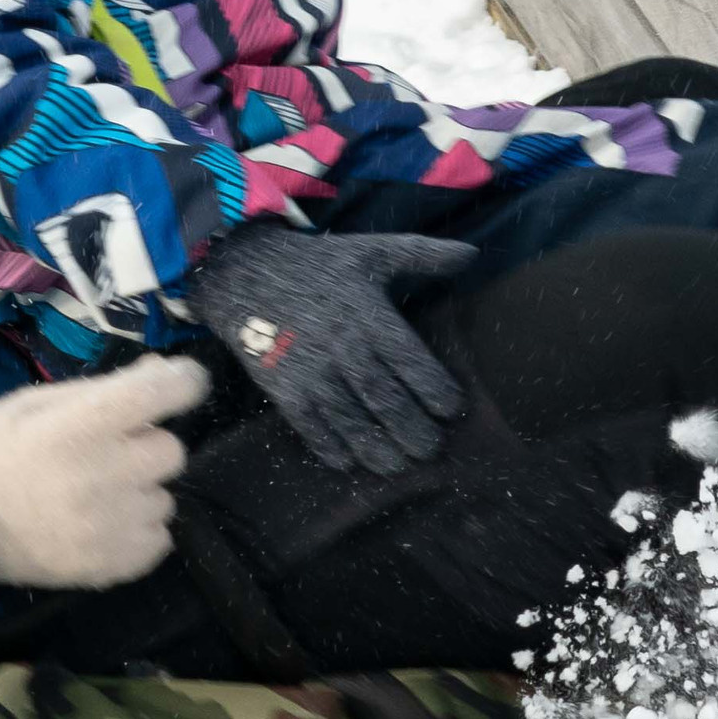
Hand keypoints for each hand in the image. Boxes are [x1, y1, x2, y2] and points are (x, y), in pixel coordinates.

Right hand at [0, 355, 209, 590]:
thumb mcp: (37, 402)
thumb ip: (103, 388)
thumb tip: (162, 370)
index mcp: (82, 426)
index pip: (162, 392)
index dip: (183, 380)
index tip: (182, 380)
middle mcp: (105, 475)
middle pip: (171, 451)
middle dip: (146, 446)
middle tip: (111, 451)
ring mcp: (112, 525)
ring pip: (164, 498)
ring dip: (141, 492)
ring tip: (98, 494)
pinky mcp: (115, 565)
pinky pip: (159, 539)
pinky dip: (138, 529)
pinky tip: (103, 522)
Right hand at [190, 222, 476, 474]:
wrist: (243, 271)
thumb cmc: (318, 264)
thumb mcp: (371, 251)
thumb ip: (424, 254)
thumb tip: (474, 252)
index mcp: (368, 314)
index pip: (410, 361)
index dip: (435, 390)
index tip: (453, 410)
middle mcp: (341, 345)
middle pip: (384, 399)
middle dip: (412, 429)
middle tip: (432, 450)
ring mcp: (309, 370)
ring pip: (350, 419)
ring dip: (377, 448)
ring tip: (400, 466)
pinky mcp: (281, 387)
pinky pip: (309, 426)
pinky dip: (329, 447)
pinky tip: (349, 462)